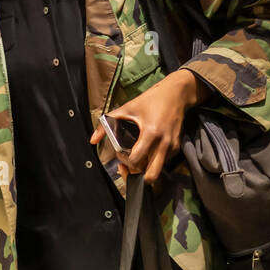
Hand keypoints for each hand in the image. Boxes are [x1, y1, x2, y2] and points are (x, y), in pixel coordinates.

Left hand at [91, 69, 207, 183]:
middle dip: (137, 175)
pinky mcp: (177, 148)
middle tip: (128, 165)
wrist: (176, 94)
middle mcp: (164, 143)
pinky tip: (144, 154)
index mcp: (151, 133)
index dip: (125, 160)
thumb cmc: (151, 100)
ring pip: (157, 171)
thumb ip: (106, 124)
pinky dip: (153, 163)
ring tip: (135, 160)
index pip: (136, 159)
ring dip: (145, 170)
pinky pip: (163, 163)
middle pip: (151, 176)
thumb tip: (92, 140)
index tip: (120, 153)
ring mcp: (172, 147)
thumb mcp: (126, 108)